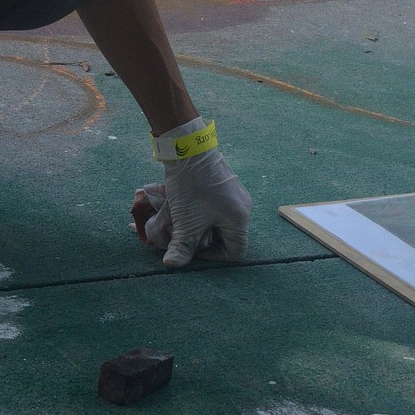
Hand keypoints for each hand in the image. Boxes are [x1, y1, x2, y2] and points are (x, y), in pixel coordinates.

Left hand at [131, 148, 251, 266]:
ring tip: (181, 223)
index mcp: (239, 219)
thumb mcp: (185, 222)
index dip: (213, 258)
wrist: (186, 148)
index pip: (235, 252)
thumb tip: (172, 265)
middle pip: (226, 236)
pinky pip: (214, 207)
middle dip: (203, 240)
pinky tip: (183, 208)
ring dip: (199, 226)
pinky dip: (198, 212)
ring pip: (217, 221)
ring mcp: (234, 194)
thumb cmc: (190, 187)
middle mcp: (242, 207)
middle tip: (185, 237)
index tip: (193, 249)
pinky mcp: (223, 184)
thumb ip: (181, 247)